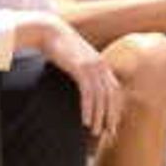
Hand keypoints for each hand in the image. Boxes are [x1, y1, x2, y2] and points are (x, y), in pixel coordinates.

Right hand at [18, 14, 115, 140]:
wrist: (49, 31)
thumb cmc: (59, 48)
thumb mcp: (76, 61)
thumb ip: (84, 72)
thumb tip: (85, 87)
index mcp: (103, 65)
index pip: (116, 92)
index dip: (116, 110)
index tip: (112, 125)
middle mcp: (102, 66)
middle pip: (112, 97)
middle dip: (111, 117)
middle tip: (108, 134)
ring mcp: (93, 67)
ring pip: (101, 98)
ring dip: (99, 117)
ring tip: (94, 132)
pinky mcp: (81, 68)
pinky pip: (88, 94)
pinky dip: (89, 109)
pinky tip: (85, 121)